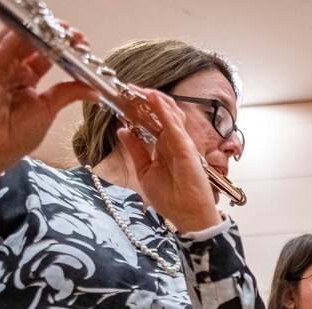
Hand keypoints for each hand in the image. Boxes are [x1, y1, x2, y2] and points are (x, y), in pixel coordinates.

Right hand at [0, 27, 96, 205]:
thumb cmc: (13, 136)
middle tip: (75, 34)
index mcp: (24, 79)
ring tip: (61, 30)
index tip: (81, 42)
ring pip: (16, 41)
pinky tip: (34, 32)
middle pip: (31, 43)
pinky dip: (17, 39)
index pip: (43, 55)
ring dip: (38, 32)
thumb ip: (67, 94)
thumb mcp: (47, 110)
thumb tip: (93, 89)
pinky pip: (2, 50)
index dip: (62, 47)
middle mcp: (10, 70)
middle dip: (53, 35)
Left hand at [117, 89, 221, 232]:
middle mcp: (175, 141)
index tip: (124, 98)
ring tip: (137, 88)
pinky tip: (151, 98)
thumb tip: (123, 131)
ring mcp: (182, 143)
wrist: (188, 217)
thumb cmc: (172, 199)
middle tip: (128, 89)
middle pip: (163, 110)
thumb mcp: (145, 171)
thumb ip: (136, 150)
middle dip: (146, 97)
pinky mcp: (185, 148)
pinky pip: (173, 124)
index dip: (141, 106)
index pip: (155, 119)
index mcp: (166, 146)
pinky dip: (162, 109)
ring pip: (170, 112)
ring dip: (154, 98)